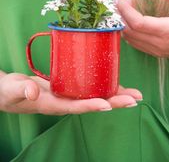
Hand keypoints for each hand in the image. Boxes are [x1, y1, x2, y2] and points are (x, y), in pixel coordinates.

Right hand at [0, 72, 141, 114]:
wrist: (8, 91)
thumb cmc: (9, 91)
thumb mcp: (13, 89)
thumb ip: (22, 89)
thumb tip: (33, 91)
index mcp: (52, 104)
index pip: (75, 107)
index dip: (92, 106)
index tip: (109, 105)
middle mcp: (64, 102)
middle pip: (92, 103)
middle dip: (114, 101)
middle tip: (135, 99)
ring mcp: (68, 95)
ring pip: (95, 95)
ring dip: (115, 95)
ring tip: (134, 94)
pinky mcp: (68, 87)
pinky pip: (89, 87)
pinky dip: (103, 85)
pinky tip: (115, 82)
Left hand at [114, 0, 168, 64]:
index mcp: (168, 31)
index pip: (137, 22)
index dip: (123, 9)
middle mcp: (160, 44)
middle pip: (129, 31)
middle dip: (119, 14)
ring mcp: (158, 51)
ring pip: (130, 39)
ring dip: (123, 22)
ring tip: (126, 5)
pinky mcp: (157, 53)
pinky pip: (136, 44)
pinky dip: (129, 31)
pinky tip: (133, 18)